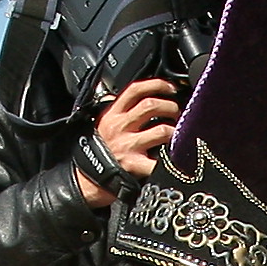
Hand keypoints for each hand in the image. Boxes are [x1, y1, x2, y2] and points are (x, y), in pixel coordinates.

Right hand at [80, 77, 182, 200]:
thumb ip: (120, 110)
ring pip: (161, 130)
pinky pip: (160, 160)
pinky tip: (176, 157)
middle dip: (170, 106)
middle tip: (176, 113)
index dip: (156, 85)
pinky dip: (173, 158)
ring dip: (176, 131)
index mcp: (113, 114)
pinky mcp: (134, 164)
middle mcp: (120, 127)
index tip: (170, 88)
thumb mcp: (103, 125)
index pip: (135, 90)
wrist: (88, 180)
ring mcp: (128, 145)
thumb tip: (142, 97)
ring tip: (178, 134)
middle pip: (151, 106)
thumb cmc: (100, 152)